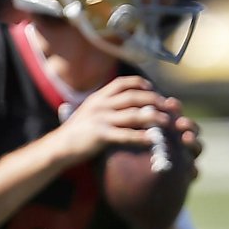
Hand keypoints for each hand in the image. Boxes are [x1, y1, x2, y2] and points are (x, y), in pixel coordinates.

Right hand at [48, 76, 182, 165]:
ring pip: (132, 115)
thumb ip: (105, 105)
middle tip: (168, 106)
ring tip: (168, 121)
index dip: (140, 84)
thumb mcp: (89, 111)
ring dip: (153, 117)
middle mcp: (100, 104)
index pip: (123, 83)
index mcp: (99, 97)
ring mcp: (100, 119)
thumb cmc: (77, 131)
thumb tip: (125, 104)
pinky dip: (141, 136)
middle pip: (133, 97)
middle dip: (153, 100)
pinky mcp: (100, 135)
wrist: (60, 146)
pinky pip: (125, 135)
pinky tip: (153, 139)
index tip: (153, 89)